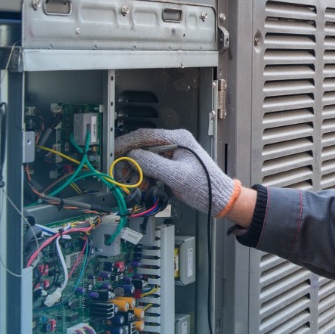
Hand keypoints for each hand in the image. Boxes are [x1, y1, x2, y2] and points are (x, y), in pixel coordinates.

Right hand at [114, 129, 240, 216]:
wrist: (220, 198)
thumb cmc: (206, 186)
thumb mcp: (177, 175)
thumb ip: (154, 164)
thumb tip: (133, 155)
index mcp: (178, 138)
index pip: (145, 135)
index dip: (127, 143)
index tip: (114, 150)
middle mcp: (174, 142)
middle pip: (143, 146)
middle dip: (131, 160)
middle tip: (122, 172)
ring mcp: (173, 153)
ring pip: (146, 157)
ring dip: (138, 169)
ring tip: (138, 182)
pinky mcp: (172, 164)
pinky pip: (152, 165)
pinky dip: (145, 174)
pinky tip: (147, 183)